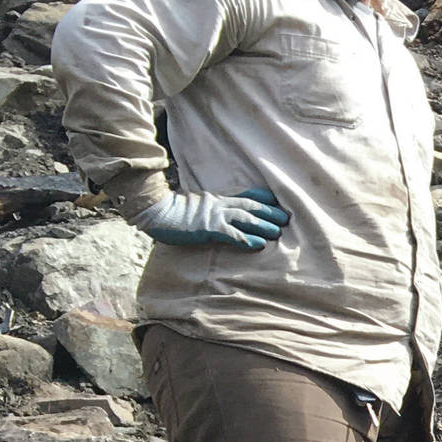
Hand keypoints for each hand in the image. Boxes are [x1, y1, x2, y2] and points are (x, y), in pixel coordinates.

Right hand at [130, 188, 289, 249]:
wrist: (154, 211)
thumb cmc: (173, 213)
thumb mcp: (197, 207)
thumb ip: (212, 210)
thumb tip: (224, 219)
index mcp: (217, 200)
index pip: (246, 196)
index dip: (264, 199)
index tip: (279, 201)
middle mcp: (219, 205)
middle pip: (251, 206)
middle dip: (270, 212)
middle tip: (288, 218)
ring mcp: (214, 216)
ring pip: (245, 219)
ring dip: (263, 225)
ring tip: (279, 232)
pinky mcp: (208, 229)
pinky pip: (231, 234)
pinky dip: (246, 239)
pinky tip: (259, 245)